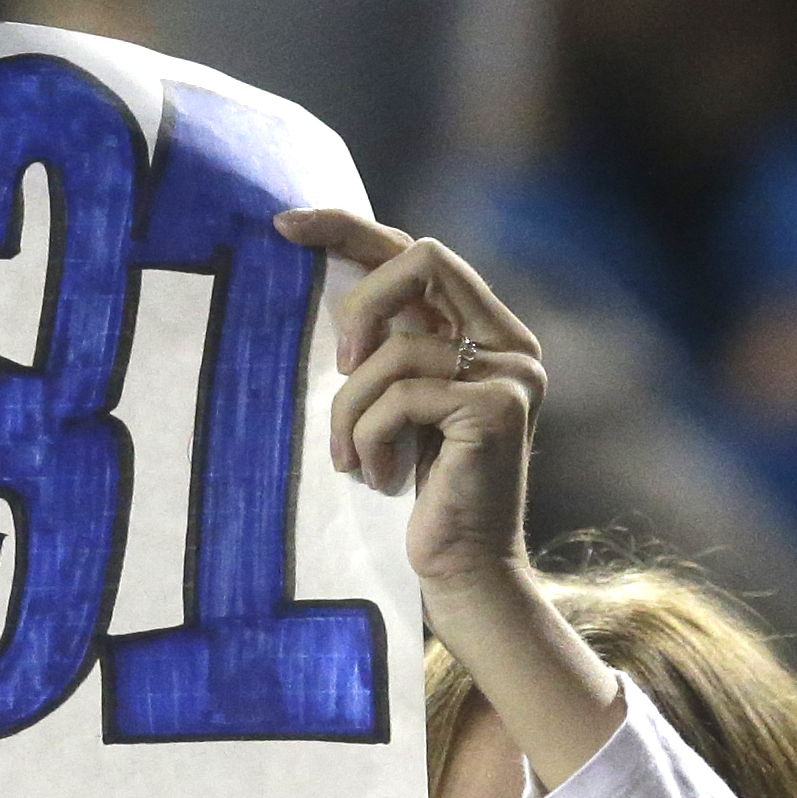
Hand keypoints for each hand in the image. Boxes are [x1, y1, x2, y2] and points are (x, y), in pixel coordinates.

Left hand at [272, 211, 544, 593]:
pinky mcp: (498, 409)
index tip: (283, 225)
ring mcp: (513, 373)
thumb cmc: (418, 496)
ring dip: (353, 407)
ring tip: (350, 458)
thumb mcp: (398, 408)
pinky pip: (400, 396)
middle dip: (361, 306)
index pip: (419, 253)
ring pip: (396, 347)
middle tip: (337, 369)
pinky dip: (370, 436)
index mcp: (488, 330)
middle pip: (423, 259)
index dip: (351, 227)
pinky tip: (378, 477)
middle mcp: (512, 341)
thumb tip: (330, 295)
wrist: (463, 572)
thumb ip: (388, 350)